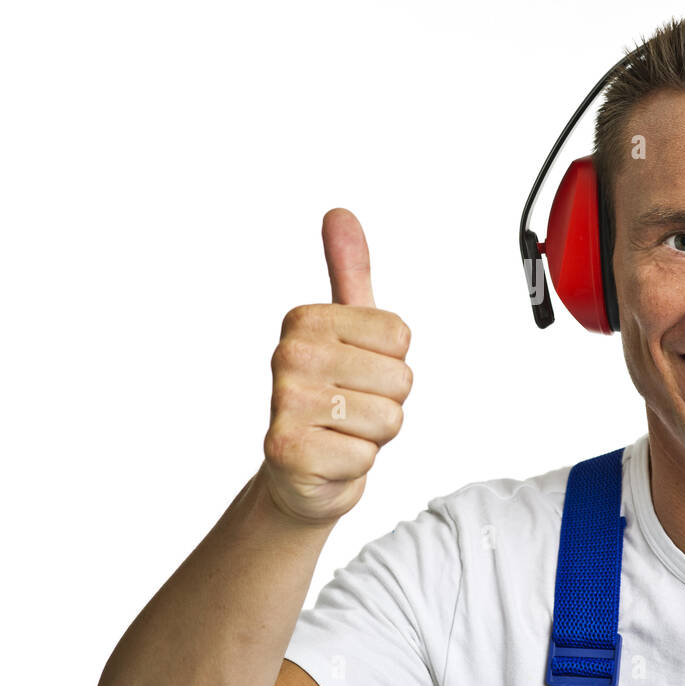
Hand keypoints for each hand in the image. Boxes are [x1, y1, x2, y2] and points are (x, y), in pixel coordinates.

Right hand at [259, 208, 412, 524]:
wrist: (301, 472)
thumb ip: (350, 270)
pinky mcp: (288, 450)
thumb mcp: (348, 329)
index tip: (359, 372)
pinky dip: (356, 464)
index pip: (400, 336)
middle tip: (351, 408)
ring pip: (388, 418)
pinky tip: (330, 458)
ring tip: (341, 431)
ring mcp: (285, 403)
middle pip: (399, 378)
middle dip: (387, 402)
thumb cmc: (332, 396)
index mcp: (305, 320)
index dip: (392, 362)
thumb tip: (339, 213)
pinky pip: (366, 455)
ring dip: (373, 435)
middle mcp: (288, 356)